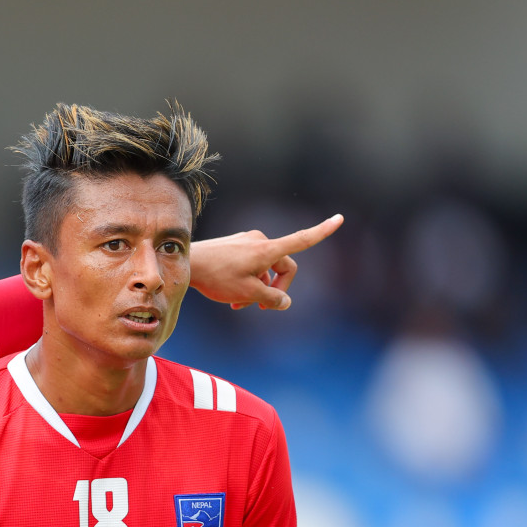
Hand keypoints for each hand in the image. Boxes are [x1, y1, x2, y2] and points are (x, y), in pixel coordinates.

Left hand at [189, 214, 342, 309]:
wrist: (186, 263)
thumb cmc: (217, 277)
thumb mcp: (248, 293)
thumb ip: (272, 299)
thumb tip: (285, 302)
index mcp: (268, 250)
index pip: (302, 239)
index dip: (322, 231)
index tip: (340, 218)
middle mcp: (261, 240)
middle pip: (282, 267)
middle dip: (275, 289)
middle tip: (260, 308)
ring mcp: (247, 241)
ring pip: (264, 269)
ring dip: (258, 288)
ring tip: (239, 305)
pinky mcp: (236, 245)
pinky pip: (251, 264)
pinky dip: (248, 280)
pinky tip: (232, 297)